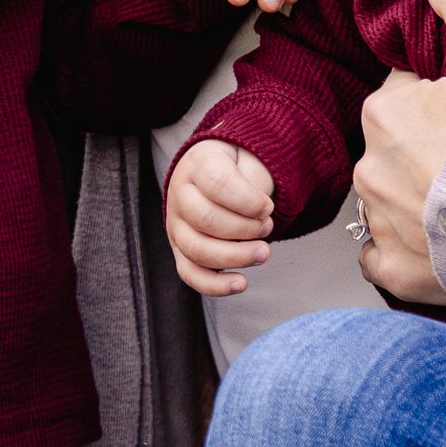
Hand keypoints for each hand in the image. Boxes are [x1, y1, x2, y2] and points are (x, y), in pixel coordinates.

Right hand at [166, 140, 277, 296]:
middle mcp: (180, 195)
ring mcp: (177, 225)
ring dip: (236, 256)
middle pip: (206, 219)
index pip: (217, 183)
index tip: (268, 207)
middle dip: (246, 229)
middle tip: (268, 226)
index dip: (249, 201)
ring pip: (197, 250)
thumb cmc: (239, 169)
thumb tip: (259, 215)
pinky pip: (191, 275)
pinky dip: (216, 285)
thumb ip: (254, 182)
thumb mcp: (249, 161)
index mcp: (197, 165)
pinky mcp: (181, 251)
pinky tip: (241, 283)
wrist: (220, 173)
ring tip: (263, 252)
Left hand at [350, 0, 445, 296]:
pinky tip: (441, 241)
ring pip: (388, 200)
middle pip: (393, 150)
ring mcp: (378, 220)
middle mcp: (368, 165)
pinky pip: (383, 256)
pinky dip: (407, 250)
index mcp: (383, 111)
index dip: (441, 106)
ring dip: (417, 200)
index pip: (402, 98)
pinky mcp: (393, 268)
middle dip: (425, 153)